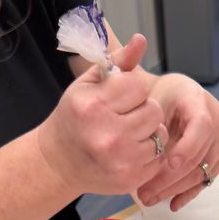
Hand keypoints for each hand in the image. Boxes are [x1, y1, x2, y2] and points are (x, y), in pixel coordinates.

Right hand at [37, 33, 168, 197]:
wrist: (58, 163)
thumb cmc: (74, 118)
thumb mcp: (88, 84)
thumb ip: (118, 61)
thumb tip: (141, 40)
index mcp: (94, 105)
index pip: (138, 86)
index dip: (132, 90)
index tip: (118, 98)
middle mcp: (107, 134)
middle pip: (153, 111)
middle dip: (143, 111)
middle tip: (124, 117)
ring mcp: (120, 160)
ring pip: (160, 135)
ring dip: (149, 133)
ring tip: (127, 135)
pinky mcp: (130, 179)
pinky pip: (158, 159)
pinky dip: (148, 154)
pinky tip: (129, 152)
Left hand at [135, 73, 218, 210]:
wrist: (173, 97)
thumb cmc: (157, 97)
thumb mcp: (148, 99)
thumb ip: (147, 118)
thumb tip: (140, 149)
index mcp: (198, 100)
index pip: (201, 126)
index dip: (187, 147)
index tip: (169, 164)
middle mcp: (217, 120)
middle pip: (199, 156)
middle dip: (171, 179)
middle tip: (145, 193)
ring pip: (201, 172)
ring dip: (174, 190)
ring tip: (149, 199)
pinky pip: (205, 180)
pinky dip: (187, 193)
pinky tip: (172, 204)